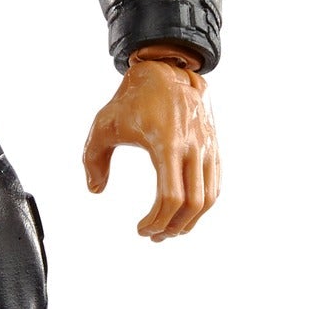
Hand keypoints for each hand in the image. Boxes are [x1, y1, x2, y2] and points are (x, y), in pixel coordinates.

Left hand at [82, 53, 218, 239]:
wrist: (164, 71)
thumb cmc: (130, 100)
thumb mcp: (102, 126)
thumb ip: (93, 160)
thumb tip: (95, 190)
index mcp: (166, 142)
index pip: (170, 196)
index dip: (156, 220)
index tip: (140, 230)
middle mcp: (192, 146)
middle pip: (193, 203)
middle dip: (173, 227)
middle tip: (154, 237)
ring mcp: (207, 146)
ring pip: (209, 197)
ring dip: (190, 221)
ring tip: (169, 231)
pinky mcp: (213, 146)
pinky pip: (215, 184)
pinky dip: (202, 205)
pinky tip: (183, 215)